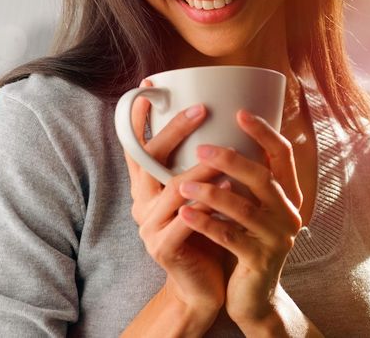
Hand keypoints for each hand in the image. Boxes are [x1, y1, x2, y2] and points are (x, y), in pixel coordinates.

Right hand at [124, 80, 229, 319]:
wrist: (204, 283)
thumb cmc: (208, 229)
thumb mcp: (201, 191)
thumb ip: (202, 162)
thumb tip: (223, 114)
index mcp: (147, 187)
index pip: (137, 146)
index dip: (139, 117)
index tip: (149, 86)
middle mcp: (142, 203)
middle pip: (149, 160)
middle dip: (173, 131)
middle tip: (200, 109)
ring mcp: (150, 227)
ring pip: (173, 189)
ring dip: (201, 168)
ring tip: (225, 150)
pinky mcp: (164, 249)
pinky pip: (187, 222)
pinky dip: (209, 205)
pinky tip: (231, 191)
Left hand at [175, 109, 303, 330]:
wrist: (254, 296)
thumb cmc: (246, 242)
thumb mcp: (252, 208)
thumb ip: (244, 180)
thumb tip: (216, 136)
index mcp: (288, 194)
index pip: (283, 155)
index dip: (264, 132)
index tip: (239, 112)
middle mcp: (289, 212)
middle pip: (264, 177)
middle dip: (231, 160)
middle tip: (201, 149)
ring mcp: (277, 237)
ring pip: (244, 208)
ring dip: (211, 193)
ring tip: (181, 185)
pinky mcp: (260, 260)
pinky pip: (231, 238)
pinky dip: (206, 224)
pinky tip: (184, 214)